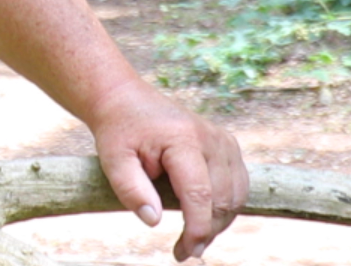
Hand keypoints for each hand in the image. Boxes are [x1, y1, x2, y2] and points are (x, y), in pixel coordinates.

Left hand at [89, 81, 246, 260]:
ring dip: (219, 222)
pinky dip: (226, 207)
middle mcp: (211, 138)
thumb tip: (154, 221)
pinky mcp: (227, 145)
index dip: (197, 227)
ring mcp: (223, 140)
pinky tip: (204, 217)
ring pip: (235, 195)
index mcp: (183, 138)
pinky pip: (238, 185)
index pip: (199, 192)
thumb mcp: (112, 159)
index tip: (185, 252)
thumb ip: (130, 189)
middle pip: (222, 198)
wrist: (126, 100)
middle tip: (184, 251)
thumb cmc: (119, 131)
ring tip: (192, 238)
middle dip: (207, 230)